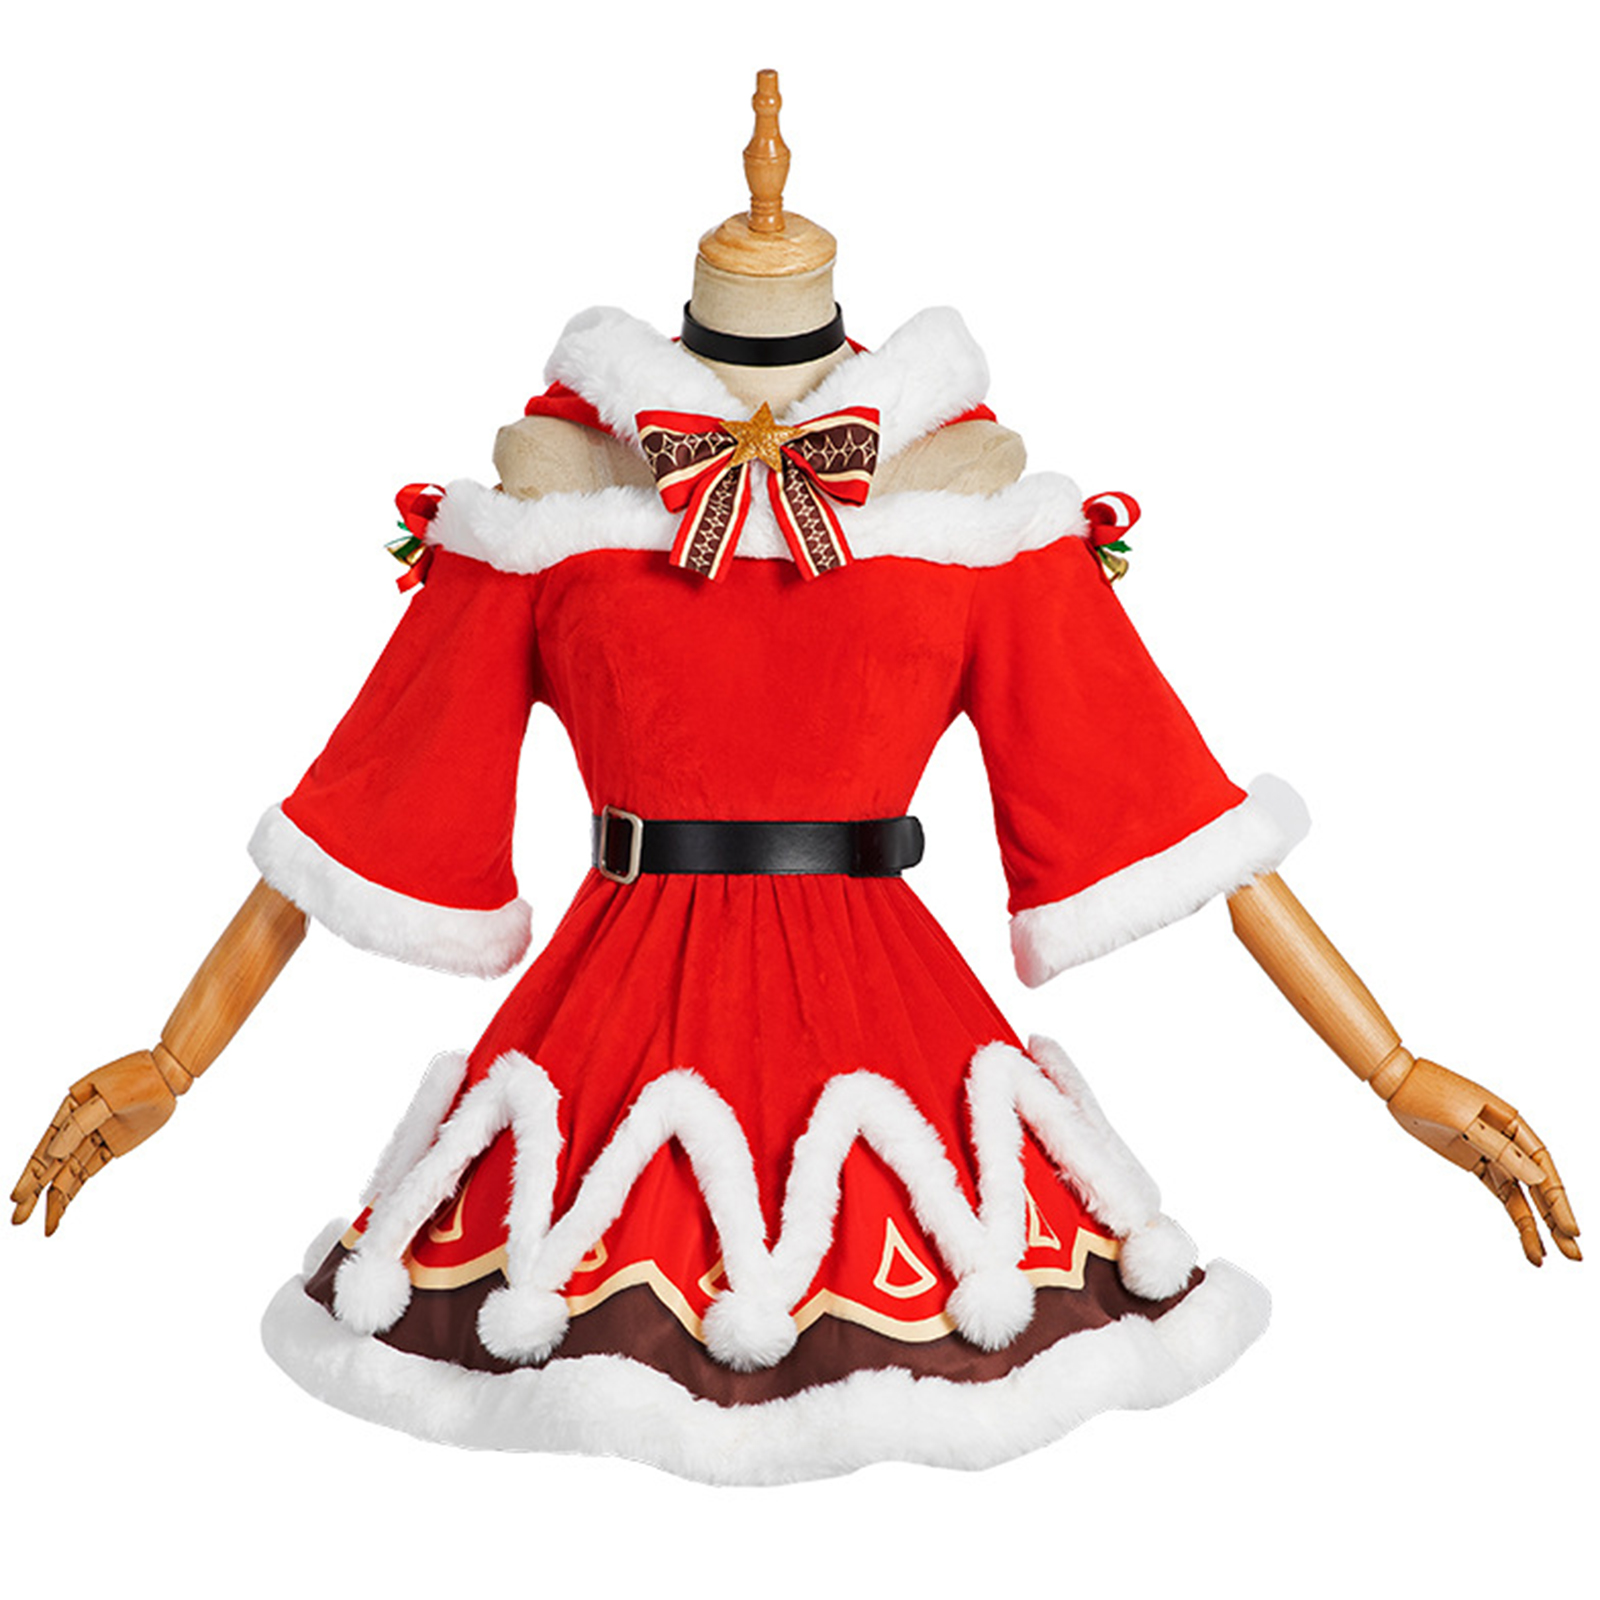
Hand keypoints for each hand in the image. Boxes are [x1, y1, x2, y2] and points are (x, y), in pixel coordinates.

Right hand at [11, 1052, 177, 1235]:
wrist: (168, 1075)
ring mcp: (92, 1137)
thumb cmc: (138, 1078)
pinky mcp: (109, 1147)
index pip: (46, 1147)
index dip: (31, 1174)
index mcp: (69, 1107)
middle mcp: (76, 1125)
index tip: (17, 1197)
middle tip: (17, 1220)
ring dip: (55, 1199)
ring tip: (45, 1227)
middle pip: (52, 1165)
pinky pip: (87, 1171)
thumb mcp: (111, 1096)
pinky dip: (75, 1190)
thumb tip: (54, 1152)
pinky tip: (61, 1209)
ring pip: (68, 1173)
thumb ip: (82, 1123)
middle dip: (34, 1194)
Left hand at [1385, 1056, 1579, 1265]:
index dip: (1558, 1199)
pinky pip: (1500, 1192)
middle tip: (1574, 1255)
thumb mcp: (1464, 1120)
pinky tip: (1527, 1239)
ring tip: (1544, 1259)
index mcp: (1512, 1122)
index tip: (1571, 1229)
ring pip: (1520, 1195)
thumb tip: (1537, 1179)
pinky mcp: (1474, 1161)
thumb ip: (1499, 1149)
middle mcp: (1508, 1139)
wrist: (1398, 1084)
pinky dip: (1515, 1215)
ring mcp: (1491, 1152)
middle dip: (1555, 1220)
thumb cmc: (1431, 1092)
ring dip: (1535, 1226)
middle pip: (1538, 1186)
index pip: (1542, 1165)